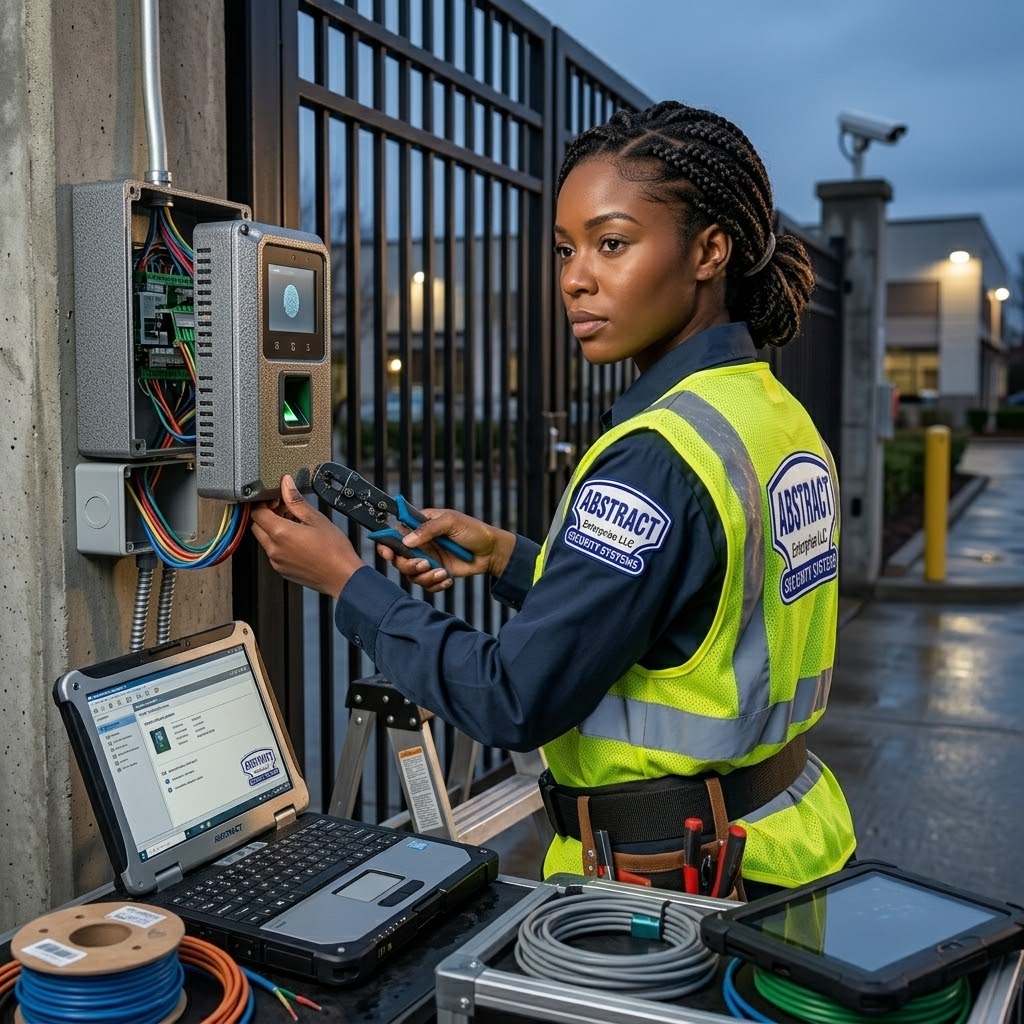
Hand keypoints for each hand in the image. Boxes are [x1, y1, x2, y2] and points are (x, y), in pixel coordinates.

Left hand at [250, 475, 364, 596]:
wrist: (343, 576)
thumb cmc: (334, 550)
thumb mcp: (316, 518)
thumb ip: (296, 500)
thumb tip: (286, 484)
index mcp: (280, 533)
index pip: (257, 513)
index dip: (263, 503)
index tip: (276, 500)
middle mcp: (274, 549)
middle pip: (256, 526)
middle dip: (266, 516)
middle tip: (284, 510)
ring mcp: (277, 562)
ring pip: (264, 540)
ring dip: (273, 530)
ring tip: (295, 525)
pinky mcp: (282, 570)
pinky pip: (273, 553)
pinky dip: (279, 543)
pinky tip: (298, 540)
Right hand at [379, 508, 515, 592]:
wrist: (491, 551)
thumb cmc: (473, 531)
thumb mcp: (451, 522)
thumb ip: (428, 529)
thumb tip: (406, 540)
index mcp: (420, 526)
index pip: (395, 534)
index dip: (387, 544)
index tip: (388, 553)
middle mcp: (421, 544)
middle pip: (399, 559)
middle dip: (408, 565)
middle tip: (424, 564)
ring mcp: (428, 559)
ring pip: (411, 574)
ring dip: (424, 576)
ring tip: (441, 572)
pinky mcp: (436, 573)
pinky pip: (426, 584)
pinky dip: (435, 584)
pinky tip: (448, 578)